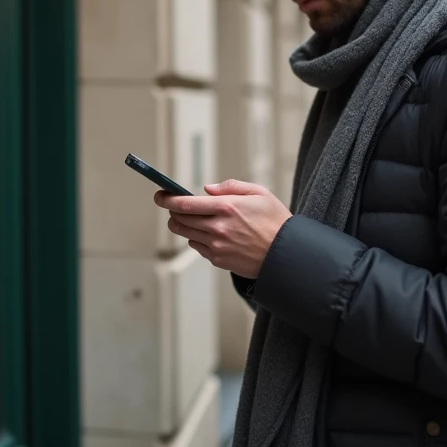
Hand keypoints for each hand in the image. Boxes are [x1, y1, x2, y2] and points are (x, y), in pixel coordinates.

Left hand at [155, 179, 291, 278]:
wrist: (287, 254)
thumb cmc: (275, 221)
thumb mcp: (259, 193)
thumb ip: (231, 187)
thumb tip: (207, 189)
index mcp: (226, 207)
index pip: (185, 203)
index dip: (167, 199)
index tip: (160, 195)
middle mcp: (218, 227)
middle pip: (180, 219)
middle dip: (172, 211)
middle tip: (172, 205)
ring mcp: (217, 246)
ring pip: (185, 234)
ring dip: (181, 224)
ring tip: (187, 218)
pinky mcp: (218, 260)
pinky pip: (197, 247)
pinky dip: (196, 238)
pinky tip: (206, 232)